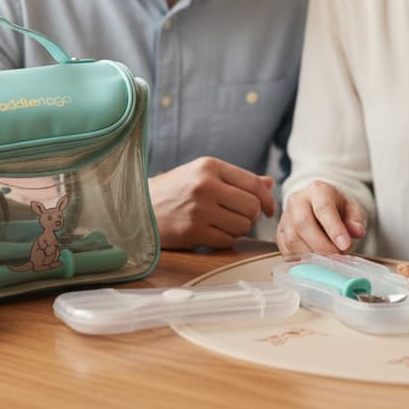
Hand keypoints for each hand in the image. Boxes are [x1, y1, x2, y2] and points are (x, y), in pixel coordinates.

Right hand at [148, 157, 275, 250]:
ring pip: (243, 226)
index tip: (270, 210)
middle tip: (241, 217)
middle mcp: (206, 186)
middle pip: (252, 207)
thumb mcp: (203, 174)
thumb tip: (270, 183)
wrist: (138, 207)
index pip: (254, 184)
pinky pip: (227, 241)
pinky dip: (225, 240)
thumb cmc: (175, 190)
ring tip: (224, 224)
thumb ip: (238, 179)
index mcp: (211, 167)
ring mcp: (199, 210)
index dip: (268, 199)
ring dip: (239, 230)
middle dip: (252, 216)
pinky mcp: (192, 232)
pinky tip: (212, 233)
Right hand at [276, 180, 366, 254]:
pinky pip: (286, 249)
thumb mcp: (351, 209)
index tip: (345, 245)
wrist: (319, 205)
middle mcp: (297, 200)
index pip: (323, 208)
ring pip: (292, 239)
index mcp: (318, 190)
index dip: (334, 229)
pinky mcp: (279, 232)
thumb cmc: (337, 207)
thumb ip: (355, 219)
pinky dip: (300, 260)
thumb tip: (358, 231)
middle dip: (321, 245)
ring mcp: (286, 216)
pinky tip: (314, 263)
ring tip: (328, 260)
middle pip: (303, 224)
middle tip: (337, 257)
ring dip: (311, 254)